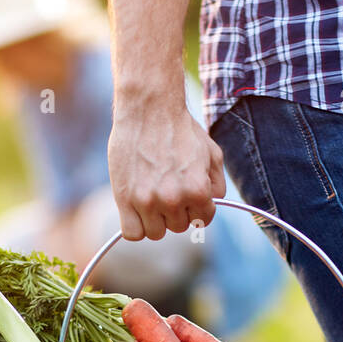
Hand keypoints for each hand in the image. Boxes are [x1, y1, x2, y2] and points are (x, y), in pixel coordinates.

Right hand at [109, 97, 225, 239]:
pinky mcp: (125, 199)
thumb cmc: (180, 128)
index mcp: (198, 190)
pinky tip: (136, 209)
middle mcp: (174, 199)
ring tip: (150, 195)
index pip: (202, 221)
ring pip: (155, 233)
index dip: (195, 208)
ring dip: (154, 219)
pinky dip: (134, 225)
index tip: (186, 195)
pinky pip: (131, 234)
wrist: (148, 108)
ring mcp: (148, 201)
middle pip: (177, 227)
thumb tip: (214, 203)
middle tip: (165, 188)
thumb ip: (217, 183)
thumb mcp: (211, 152)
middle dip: (174, 211)